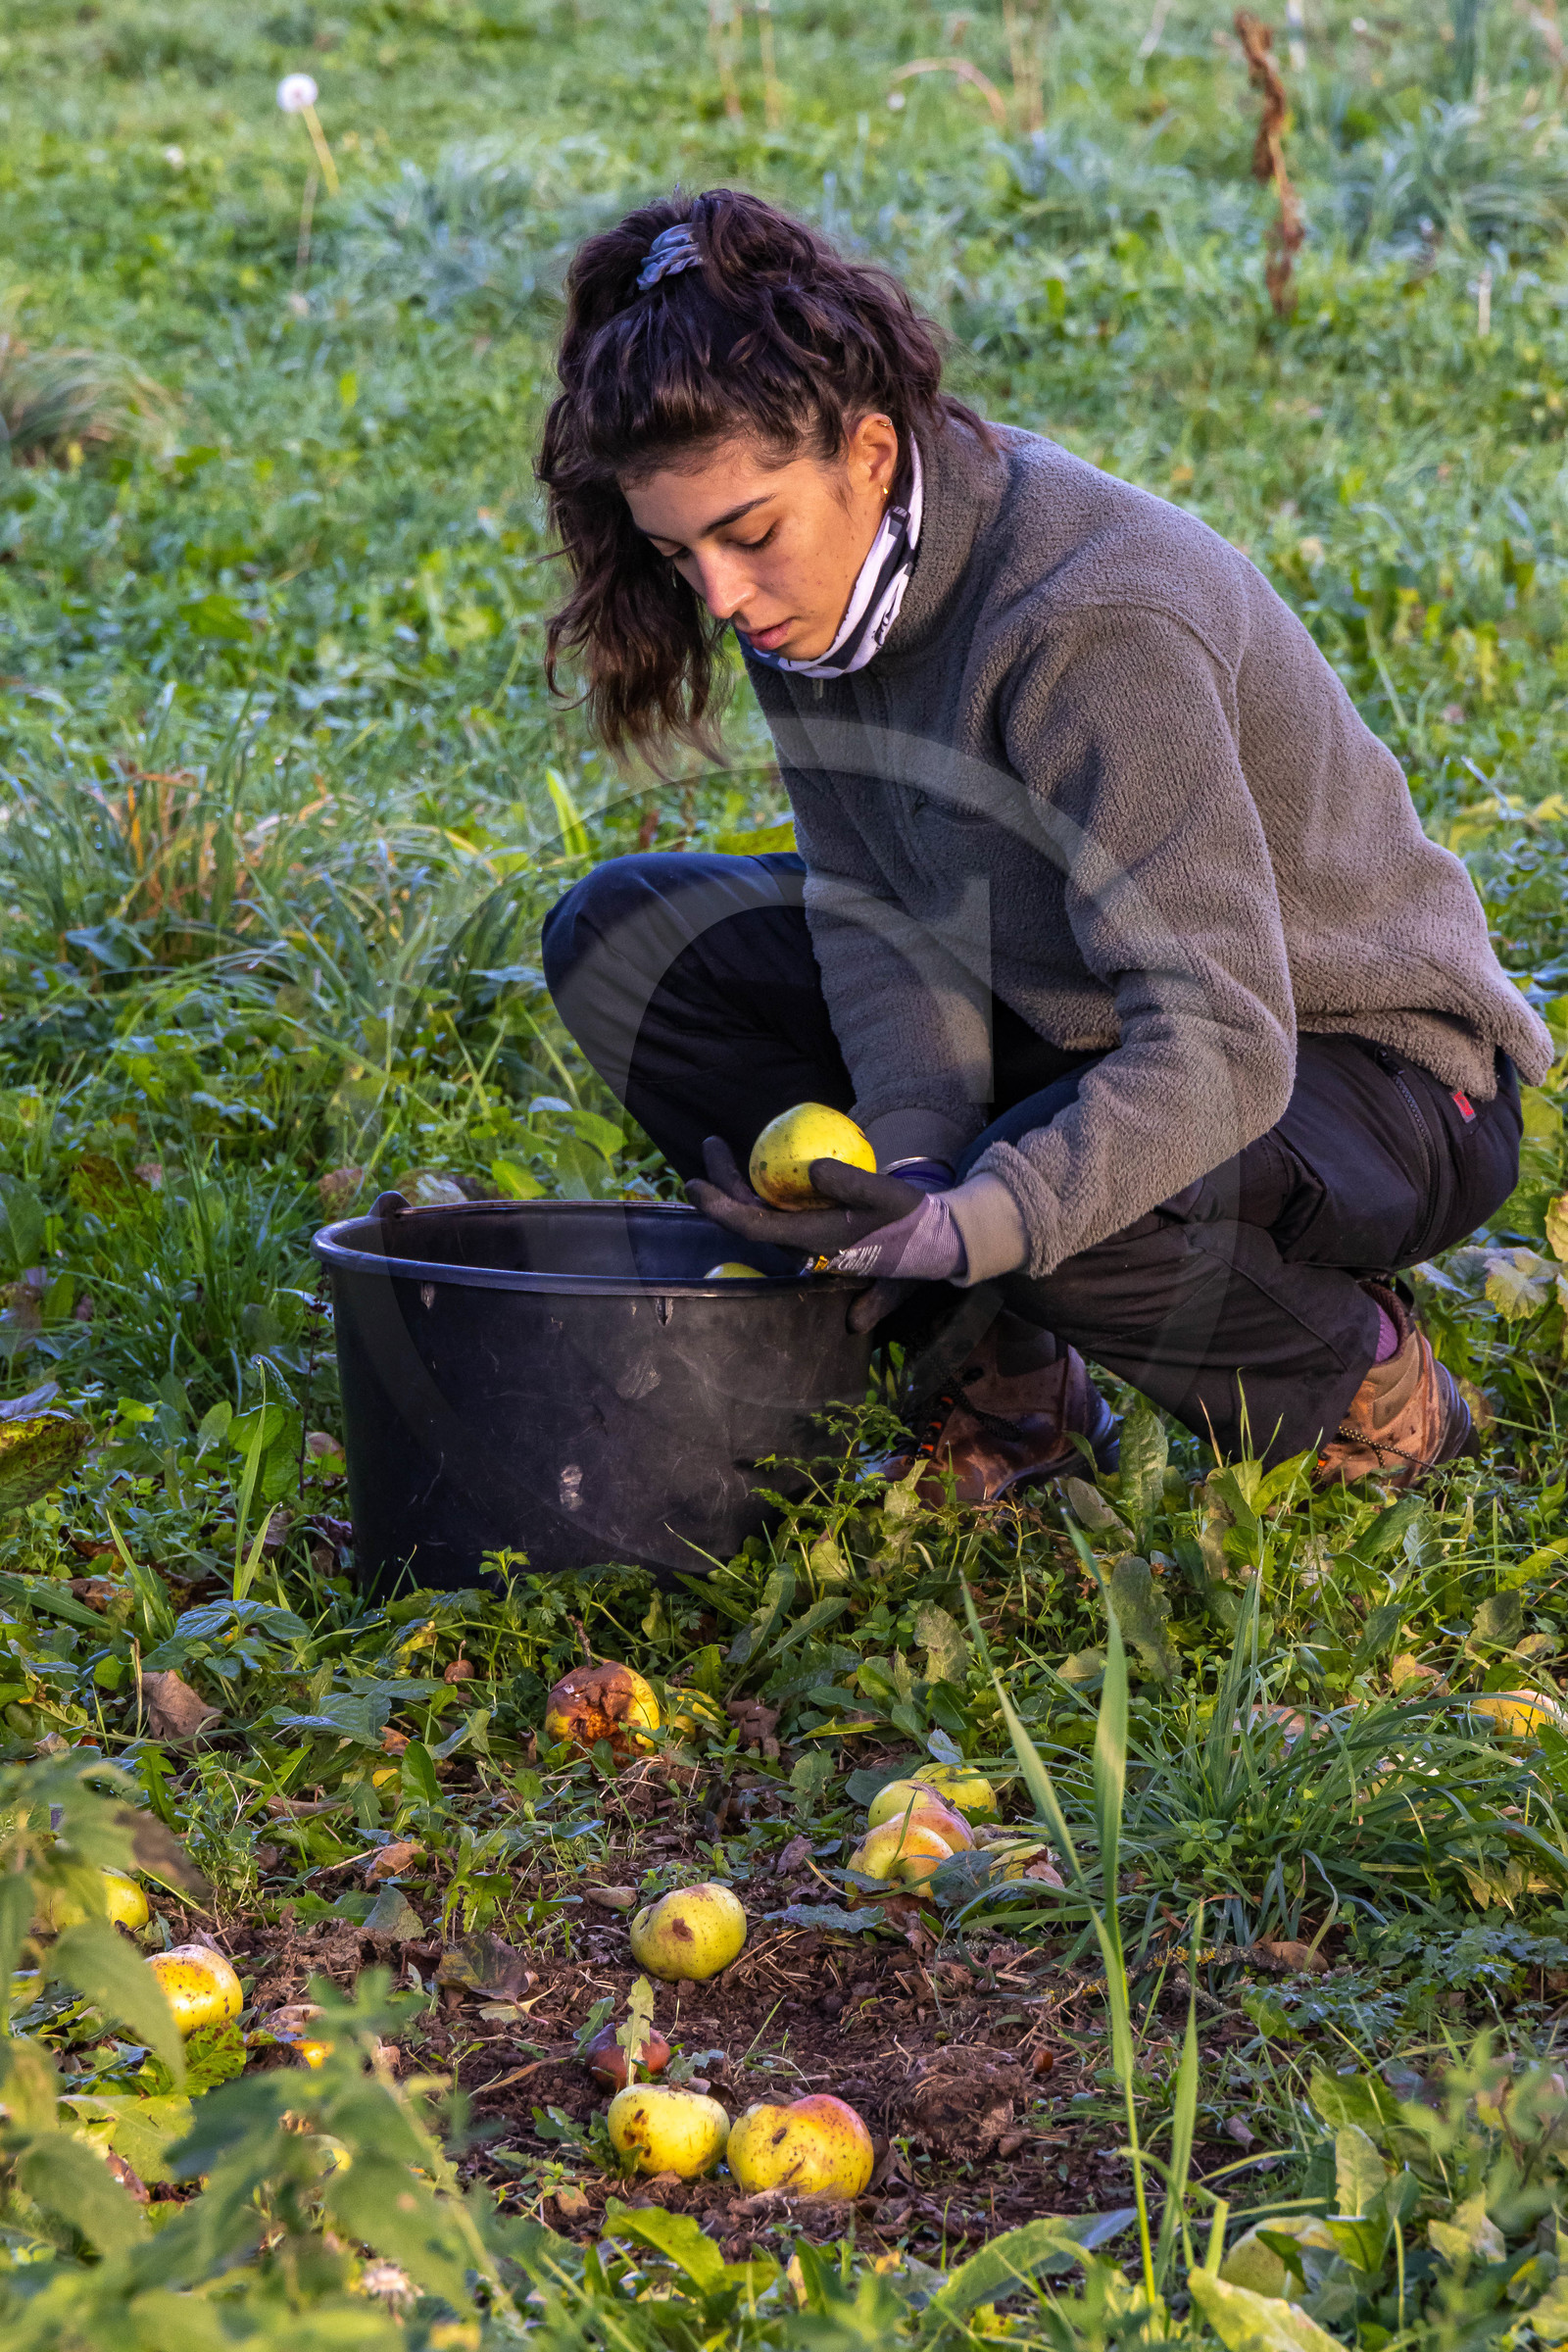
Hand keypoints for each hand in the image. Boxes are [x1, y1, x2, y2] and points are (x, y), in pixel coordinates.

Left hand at [687, 1136, 929, 1257]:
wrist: (928, 1241)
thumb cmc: (908, 1218)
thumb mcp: (885, 1194)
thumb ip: (850, 1182)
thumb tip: (812, 1168)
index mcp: (811, 1240)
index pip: (752, 1225)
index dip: (718, 1206)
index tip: (693, 1183)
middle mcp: (800, 1243)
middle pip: (747, 1216)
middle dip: (721, 1184)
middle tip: (711, 1144)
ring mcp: (805, 1237)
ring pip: (758, 1212)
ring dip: (736, 1182)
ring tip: (722, 1148)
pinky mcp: (814, 1228)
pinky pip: (775, 1208)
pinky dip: (759, 1185)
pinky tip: (759, 1160)